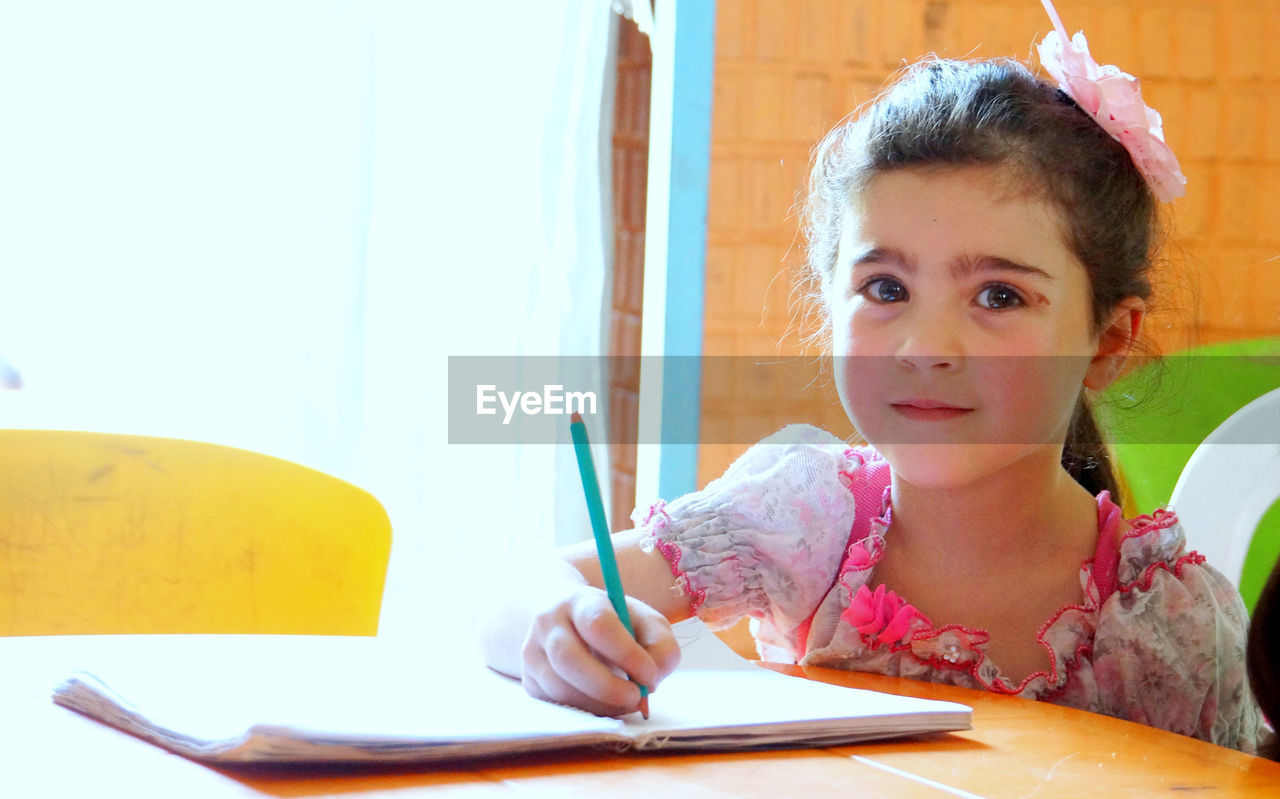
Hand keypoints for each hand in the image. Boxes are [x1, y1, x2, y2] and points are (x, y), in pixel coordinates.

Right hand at [522, 585, 680, 715]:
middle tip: (637, 698)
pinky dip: (586, 710)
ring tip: (626, 701)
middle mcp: (547, 622)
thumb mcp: (645, 622)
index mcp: (579, 600)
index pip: (597, 625)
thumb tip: (651, 680)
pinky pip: (556, 704)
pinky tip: (606, 703)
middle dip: (607, 687)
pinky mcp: (529, 680)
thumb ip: (661, 646)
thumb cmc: (615, 622)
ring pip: (560, 688)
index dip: (625, 653)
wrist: (569, 618)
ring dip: (599, 704)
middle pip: (569, 659)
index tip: (650, 674)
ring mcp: (532, 652)